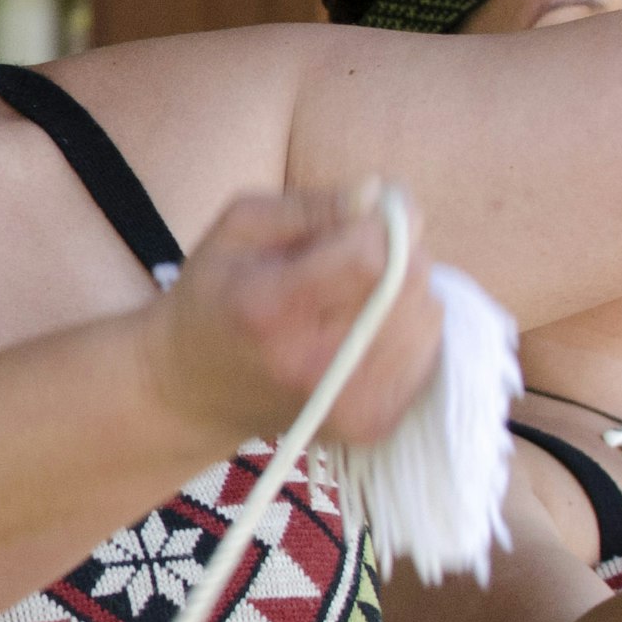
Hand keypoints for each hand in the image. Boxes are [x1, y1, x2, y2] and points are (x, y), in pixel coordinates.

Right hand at [156, 186, 444, 450]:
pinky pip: (428, 351)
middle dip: (395, 254)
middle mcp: (314, 365)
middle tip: (353, 255)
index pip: (371, 259)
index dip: (382, 224)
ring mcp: (350, 404)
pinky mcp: (375, 424)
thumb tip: (381, 197)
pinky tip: (364, 329)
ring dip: (404, 292)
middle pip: (409, 286)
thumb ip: (311, 206)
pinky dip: (408, 329)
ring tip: (352, 297)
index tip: (368, 212)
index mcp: (271, 309)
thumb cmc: (214, 298)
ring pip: (428, 316)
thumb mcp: (238, 229)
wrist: (193, 392)